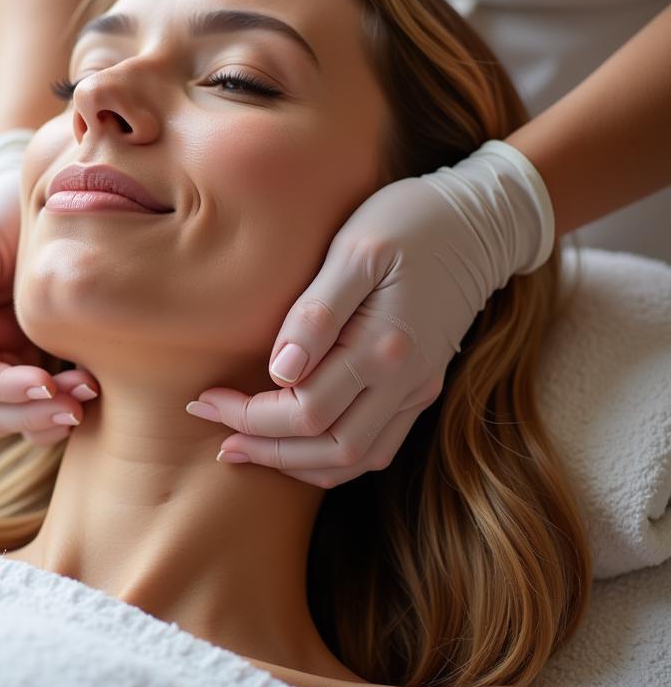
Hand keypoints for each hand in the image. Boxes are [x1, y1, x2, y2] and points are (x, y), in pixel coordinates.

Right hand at [0, 167, 98, 445]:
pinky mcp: (58, 359)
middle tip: (79, 398)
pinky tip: (101, 390)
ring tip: (93, 392)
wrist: (55, 188)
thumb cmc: (8, 208)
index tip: (44, 380)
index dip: (5, 390)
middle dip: (34, 412)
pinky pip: (57, 404)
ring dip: (53, 417)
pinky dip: (72, 407)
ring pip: (26, 418)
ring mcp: (23, 360)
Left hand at [187, 141, 552, 487]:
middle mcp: (405, 383)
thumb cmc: (411, 222)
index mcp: (384, 348)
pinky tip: (298, 447)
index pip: (304, 410)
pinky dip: (332, 460)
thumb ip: (318, 313)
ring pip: (354, 460)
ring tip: (246, 450)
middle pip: (328, 449)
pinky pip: (377, 449)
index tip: (206, 399)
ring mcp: (417, 391)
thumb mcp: (357, 249)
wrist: (480, 223)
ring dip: (296, 464)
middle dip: (265, 449)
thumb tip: (281, 372)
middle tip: (216, 435)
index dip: (248, 415)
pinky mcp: (421, 389)